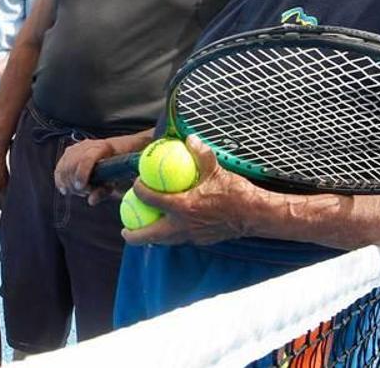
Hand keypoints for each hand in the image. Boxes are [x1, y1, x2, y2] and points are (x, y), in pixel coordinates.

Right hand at [53, 139, 120, 205]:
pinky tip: (65, 190)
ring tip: (79, 190)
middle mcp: (87, 145)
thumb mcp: (115, 182)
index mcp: (102, 148)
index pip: (87, 159)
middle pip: (72, 164)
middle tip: (84, 192)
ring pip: (64, 167)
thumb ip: (103, 192)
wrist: (113, 155)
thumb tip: (91, 200)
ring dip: (68, 183)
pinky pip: (59, 168)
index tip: (81, 187)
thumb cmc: (116, 170)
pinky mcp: (68, 153)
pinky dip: (60, 181)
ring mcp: (76, 148)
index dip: (81, 174)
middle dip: (74, 182)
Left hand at [122, 136, 256, 246]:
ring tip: (142, 230)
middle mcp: (183, 225)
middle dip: (133, 234)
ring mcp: (191, 236)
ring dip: (150, 237)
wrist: (254, 215)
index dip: (139, 190)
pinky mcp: (200, 241)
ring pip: (163, 242)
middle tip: (125, 227)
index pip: (151, 199)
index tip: (137, 184)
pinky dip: (169, 236)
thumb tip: (189, 139)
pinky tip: (169, 228)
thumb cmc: (235, 192)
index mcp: (182, 206)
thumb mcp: (217, 169)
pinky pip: (178, 240)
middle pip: (148, 235)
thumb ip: (201, 154)